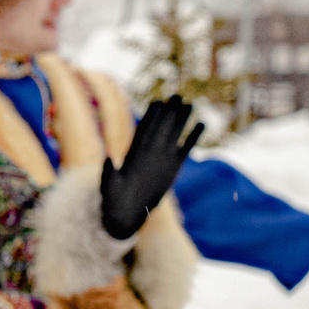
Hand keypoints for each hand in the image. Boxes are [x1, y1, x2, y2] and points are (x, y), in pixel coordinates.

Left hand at [98, 97, 202, 241]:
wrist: (126, 212)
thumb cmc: (113, 200)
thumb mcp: (108, 187)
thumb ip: (108, 174)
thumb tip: (106, 160)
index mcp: (133, 154)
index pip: (143, 132)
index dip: (150, 118)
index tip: (157, 103)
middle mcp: (149, 152)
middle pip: (160, 128)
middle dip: (168, 113)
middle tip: (177, 96)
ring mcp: (162, 158)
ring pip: (173, 134)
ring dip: (181, 120)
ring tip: (190, 104)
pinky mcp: (173, 167)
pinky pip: (184, 149)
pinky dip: (192, 137)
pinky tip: (201, 124)